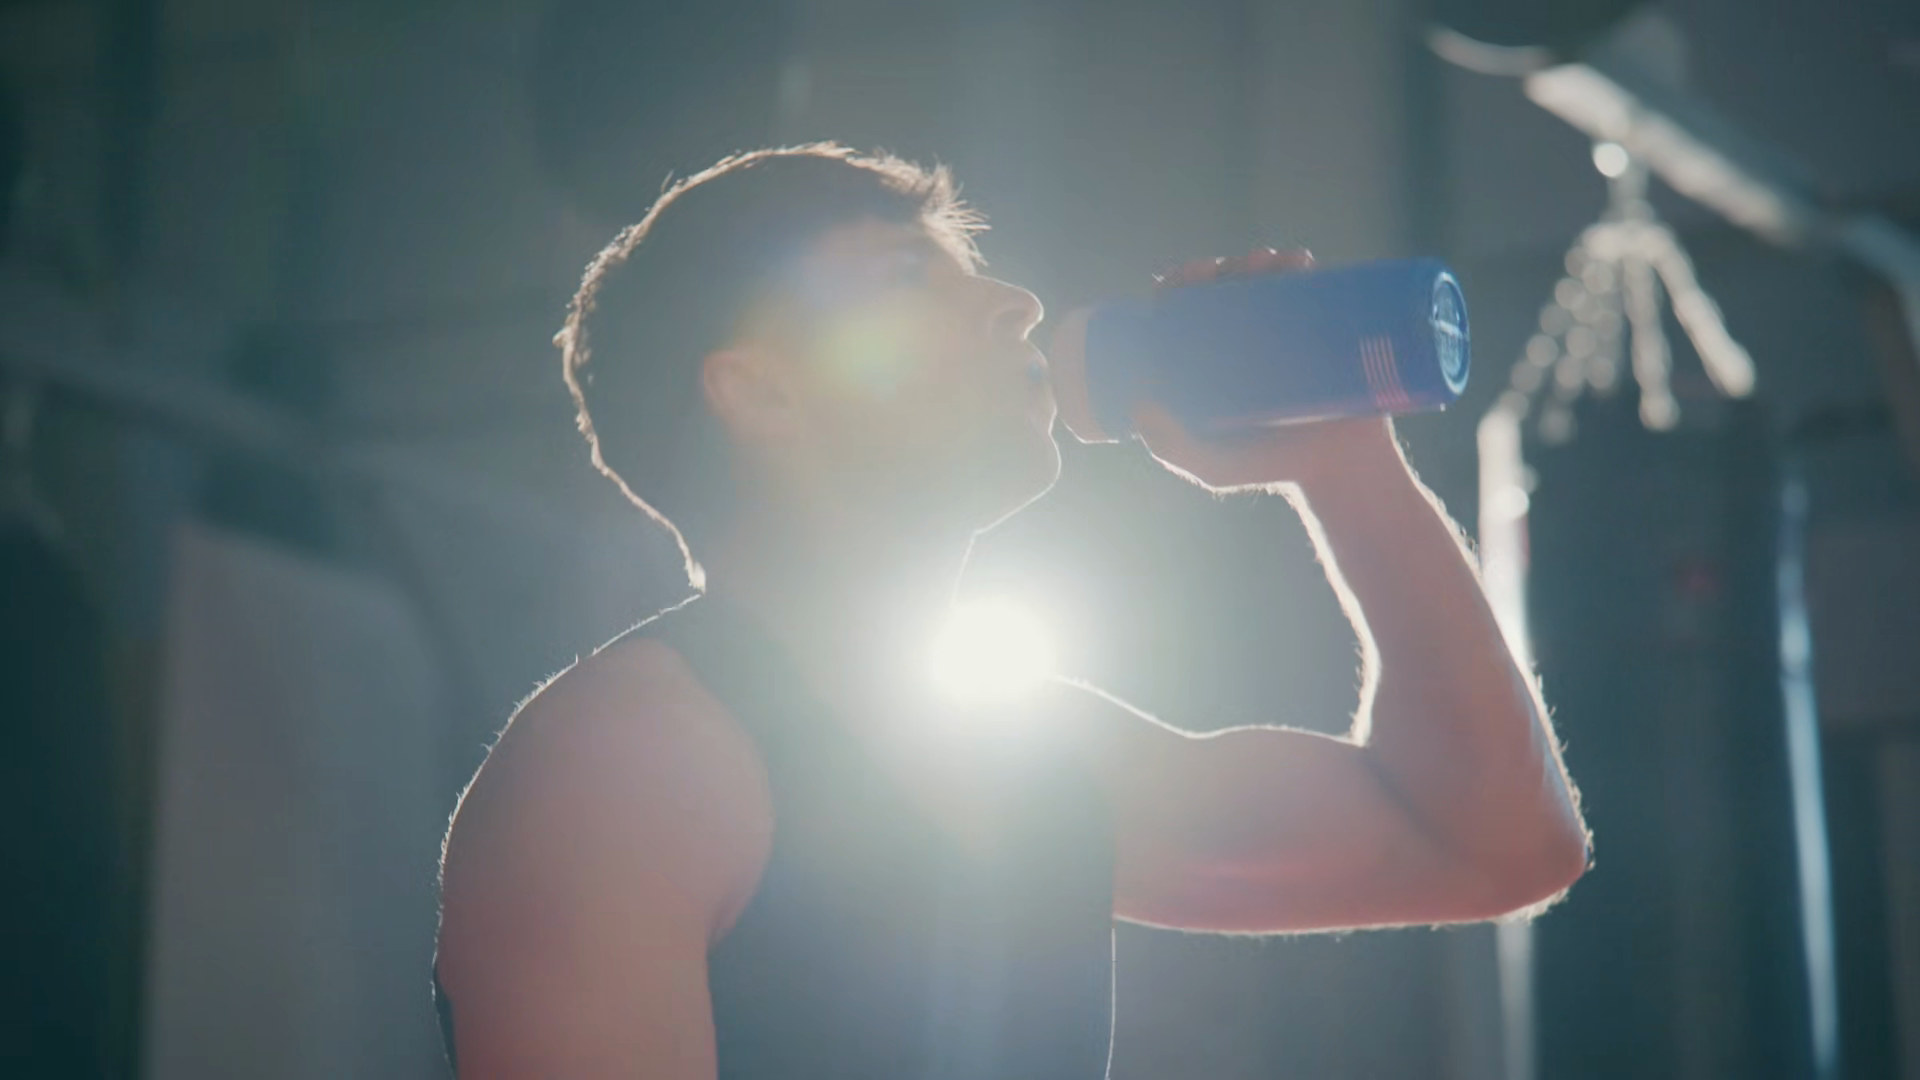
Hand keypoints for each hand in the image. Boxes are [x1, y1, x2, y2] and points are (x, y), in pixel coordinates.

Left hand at [1133, 248, 1403, 492]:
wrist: (1338, 472)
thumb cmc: (1269, 468)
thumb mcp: (1212, 465)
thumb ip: (1172, 446)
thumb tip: (1140, 402)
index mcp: (1212, 360)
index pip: (1187, 311)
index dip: (1181, 284)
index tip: (1189, 279)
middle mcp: (1245, 341)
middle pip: (1227, 288)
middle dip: (1226, 266)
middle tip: (1233, 268)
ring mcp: (1285, 334)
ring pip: (1268, 283)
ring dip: (1262, 260)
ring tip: (1267, 263)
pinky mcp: (1323, 333)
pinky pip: (1312, 290)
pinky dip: (1302, 268)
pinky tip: (1298, 261)